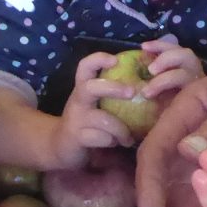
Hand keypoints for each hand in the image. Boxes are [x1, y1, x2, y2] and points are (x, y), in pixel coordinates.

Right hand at [54, 50, 138, 164]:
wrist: (59, 147)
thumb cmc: (86, 122)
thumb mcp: (95, 105)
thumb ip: (112, 96)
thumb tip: (147, 87)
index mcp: (83, 88)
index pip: (85, 66)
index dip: (99, 59)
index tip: (115, 60)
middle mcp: (78, 101)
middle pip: (91, 88)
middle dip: (113, 88)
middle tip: (132, 92)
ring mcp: (76, 119)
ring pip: (104, 119)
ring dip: (122, 129)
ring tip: (129, 138)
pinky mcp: (77, 138)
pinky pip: (102, 138)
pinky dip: (113, 141)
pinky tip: (116, 144)